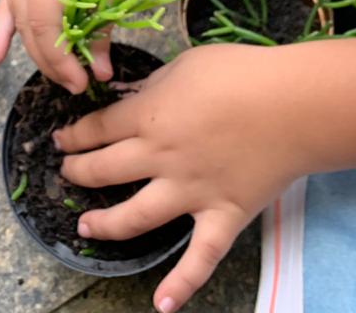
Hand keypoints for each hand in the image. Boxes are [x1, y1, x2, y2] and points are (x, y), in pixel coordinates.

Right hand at [0, 0, 151, 92]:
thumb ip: (103, 28)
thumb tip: (99, 72)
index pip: (44, 24)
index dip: (60, 59)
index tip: (81, 83)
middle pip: (28, 23)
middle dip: (50, 58)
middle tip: (75, 84)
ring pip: (17, 14)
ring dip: (34, 47)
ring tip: (53, 76)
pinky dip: (7, 28)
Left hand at [54, 44, 311, 312]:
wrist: (293, 104)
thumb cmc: (239, 74)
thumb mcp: (184, 65)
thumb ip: (153, 86)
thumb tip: (132, 97)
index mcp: (148, 118)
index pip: (99, 129)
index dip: (75, 135)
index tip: (62, 139)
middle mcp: (161, 159)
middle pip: (106, 170)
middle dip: (79, 172)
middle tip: (67, 173)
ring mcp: (191, 192)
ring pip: (137, 217)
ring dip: (106, 224)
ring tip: (86, 227)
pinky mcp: (223, 216)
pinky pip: (200, 257)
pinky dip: (182, 284)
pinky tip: (162, 305)